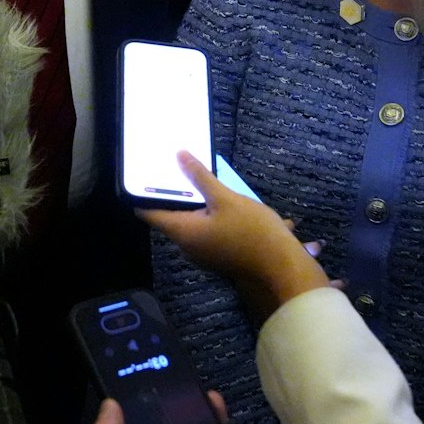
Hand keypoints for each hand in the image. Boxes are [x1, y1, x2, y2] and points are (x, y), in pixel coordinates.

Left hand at [140, 153, 329, 319]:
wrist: (282, 266)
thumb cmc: (252, 231)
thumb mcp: (226, 198)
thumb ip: (200, 177)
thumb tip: (179, 156)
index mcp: (183, 232)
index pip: (149, 213)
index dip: (142, 194)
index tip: (141, 175)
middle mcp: (187, 246)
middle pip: (172, 216)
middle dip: (175, 194)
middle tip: (175, 168)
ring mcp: (203, 253)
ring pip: (192, 222)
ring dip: (198, 204)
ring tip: (204, 180)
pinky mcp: (218, 254)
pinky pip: (208, 230)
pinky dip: (213, 215)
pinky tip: (227, 201)